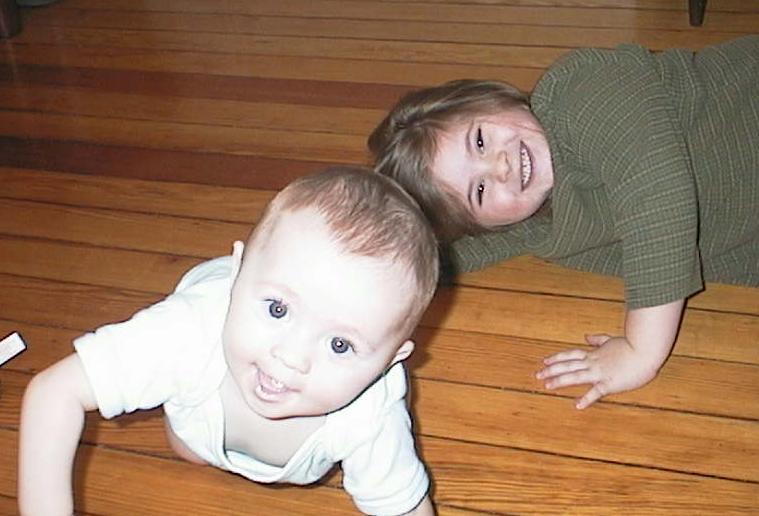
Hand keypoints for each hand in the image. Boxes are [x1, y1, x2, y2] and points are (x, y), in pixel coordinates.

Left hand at [536, 334, 659, 408]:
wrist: (646, 349)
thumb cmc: (632, 345)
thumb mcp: (611, 340)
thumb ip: (598, 339)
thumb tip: (586, 336)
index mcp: (593, 354)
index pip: (570, 355)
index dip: (556, 358)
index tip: (544, 361)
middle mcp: (593, 362)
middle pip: (567, 365)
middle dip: (551, 370)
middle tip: (537, 375)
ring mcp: (600, 373)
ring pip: (575, 376)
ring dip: (560, 381)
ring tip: (547, 386)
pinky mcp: (610, 383)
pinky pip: (596, 392)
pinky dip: (586, 399)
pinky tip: (577, 406)